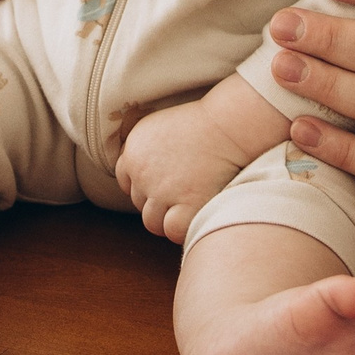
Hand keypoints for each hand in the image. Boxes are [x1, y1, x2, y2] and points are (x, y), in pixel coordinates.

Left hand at [116, 101, 254, 243]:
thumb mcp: (161, 126)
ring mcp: (161, 191)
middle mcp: (142, 172)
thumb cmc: (202, 124)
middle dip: (158, 199)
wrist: (229, 126)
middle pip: (139, 202)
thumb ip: (145, 150)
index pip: (126, 180)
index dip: (144, 184)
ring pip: (152, 221)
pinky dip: (181, 226)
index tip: (164, 183)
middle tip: (183, 189)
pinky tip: (195, 212)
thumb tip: (143, 174)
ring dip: (168, 216)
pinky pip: (171, 230)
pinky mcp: (184, 204)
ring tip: (190, 202)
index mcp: (134, 150)